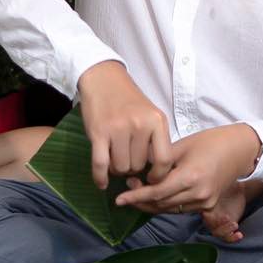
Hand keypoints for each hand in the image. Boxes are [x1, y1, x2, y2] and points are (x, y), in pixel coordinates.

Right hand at [77, 61, 173, 187]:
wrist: (103, 79)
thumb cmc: (129, 101)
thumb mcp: (151, 115)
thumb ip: (155, 140)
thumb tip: (153, 173)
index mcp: (157, 121)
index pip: (164, 159)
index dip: (158, 175)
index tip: (151, 178)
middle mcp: (140, 125)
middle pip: (138, 166)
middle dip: (132, 167)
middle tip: (126, 157)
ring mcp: (118, 128)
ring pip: (121, 167)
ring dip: (116, 168)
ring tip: (114, 157)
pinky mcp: (98, 132)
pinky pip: (101, 165)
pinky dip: (100, 178)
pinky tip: (102, 183)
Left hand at [115, 125, 259, 215]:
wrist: (239, 150)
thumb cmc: (211, 142)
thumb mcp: (182, 146)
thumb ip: (160, 162)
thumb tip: (139, 173)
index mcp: (191, 177)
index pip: (156, 193)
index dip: (136, 196)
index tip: (119, 198)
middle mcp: (198, 194)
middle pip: (161, 204)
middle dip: (141, 200)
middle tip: (125, 191)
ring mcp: (204, 202)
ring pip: (169, 209)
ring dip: (152, 204)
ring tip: (137, 192)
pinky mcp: (208, 205)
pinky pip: (180, 208)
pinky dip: (165, 204)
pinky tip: (155, 196)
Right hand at [200, 181, 249, 243]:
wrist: (237, 190)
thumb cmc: (227, 184)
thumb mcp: (224, 182)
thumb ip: (219, 181)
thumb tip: (216, 173)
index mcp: (206, 205)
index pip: (203, 214)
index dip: (208, 216)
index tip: (215, 213)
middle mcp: (210, 215)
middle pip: (209, 224)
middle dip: (217, 224)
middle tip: (227, 219)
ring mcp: (219, 223)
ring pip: (217, 232)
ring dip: (225, 230)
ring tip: (234, 225)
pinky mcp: (227, 227)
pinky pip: (227, 237)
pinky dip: (232, 238)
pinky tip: (239, 235)